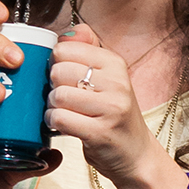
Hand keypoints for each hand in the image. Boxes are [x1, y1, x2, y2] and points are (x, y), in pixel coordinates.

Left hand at [45, 24, 159, 188]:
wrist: (136, 154)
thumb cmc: (113, 115)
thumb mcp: (108, 78)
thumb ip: (87, 51)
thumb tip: (65, 33)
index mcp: (115, 63)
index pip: (65, 48)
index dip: (55, 63)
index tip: (64, 78)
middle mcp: (117, 82)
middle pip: (58, 70)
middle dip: (53, 86)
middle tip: (64, 98)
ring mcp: (110, 108)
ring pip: (58, 95)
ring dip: (53, 106)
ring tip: (65, 112)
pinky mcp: (100, 132)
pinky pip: (60, 118)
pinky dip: (54, 122)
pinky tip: (63, 125)